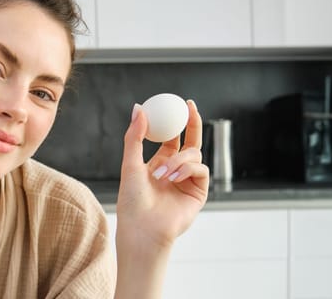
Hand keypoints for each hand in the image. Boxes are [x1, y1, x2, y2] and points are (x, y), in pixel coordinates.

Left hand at [117, 100, 209, 250]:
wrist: (142, 228)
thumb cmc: (132, 201)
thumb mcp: (130, 163)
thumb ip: (134, 136)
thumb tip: (139, 108)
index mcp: (159, 164)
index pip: (172, 137)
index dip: (175, 121)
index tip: (176, 103)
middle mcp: (176, 171)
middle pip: (190, 141)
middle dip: (193, 122)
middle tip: (190, 107)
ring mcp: (188, 181)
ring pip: (194, 154)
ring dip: (179, 159)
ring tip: (163, 174)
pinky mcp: (199, 192)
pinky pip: (201, 169)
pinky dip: (188, 169)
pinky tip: (174, 178)